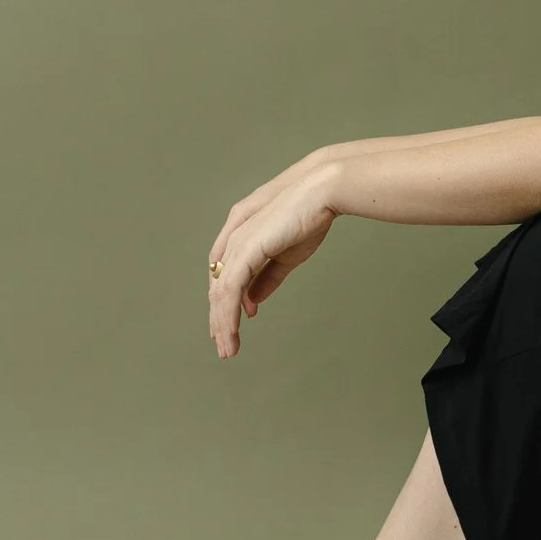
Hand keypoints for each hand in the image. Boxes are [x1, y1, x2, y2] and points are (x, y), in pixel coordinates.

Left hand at [207, 161, 341, 358]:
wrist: (323, 190)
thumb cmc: (310, 214)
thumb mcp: (287, 254)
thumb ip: (268, 277)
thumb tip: (253, 301)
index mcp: (242, 232)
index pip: (225, 271)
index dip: (227, 298)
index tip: (239, 320)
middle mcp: (232, 237)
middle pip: (217, 284)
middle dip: (220, 317)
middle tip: (225, 345)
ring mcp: (236, 243)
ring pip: (220, 292)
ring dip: (223, 323)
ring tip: (228, 348)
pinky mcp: (245, 251)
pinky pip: (230, 290)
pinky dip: (228, 314)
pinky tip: (232, 331)